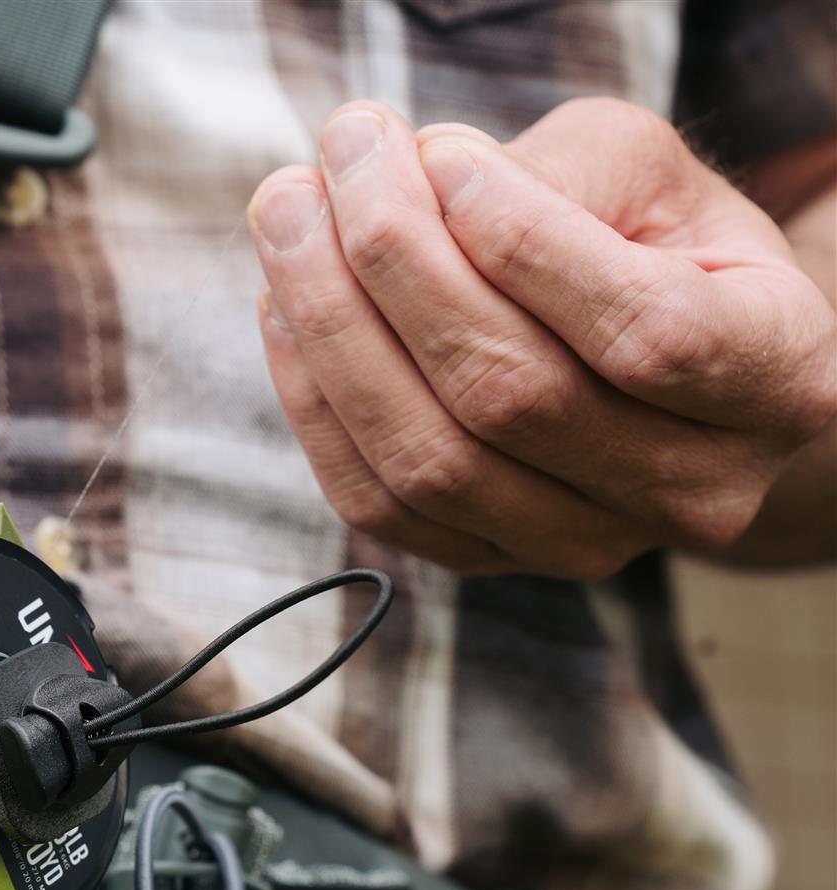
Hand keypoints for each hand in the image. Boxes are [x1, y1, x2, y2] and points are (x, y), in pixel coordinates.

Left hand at [249, 97, 836, 579]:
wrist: (651, 354)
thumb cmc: (652, 243)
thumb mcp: (643, 177)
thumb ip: (553, 176)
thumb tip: (415, 180)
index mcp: (778, 377)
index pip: (646, 330)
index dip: (525, 245)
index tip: (439, 153)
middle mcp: (697, 488)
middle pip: (513, 395)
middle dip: (398, 264)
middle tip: (331, 163)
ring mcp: (588, 545)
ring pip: (430, 459)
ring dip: (334, 329)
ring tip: (289, 218)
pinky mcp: (487, 563)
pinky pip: (376, 501)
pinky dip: (312, 399)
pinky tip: (283, 306)